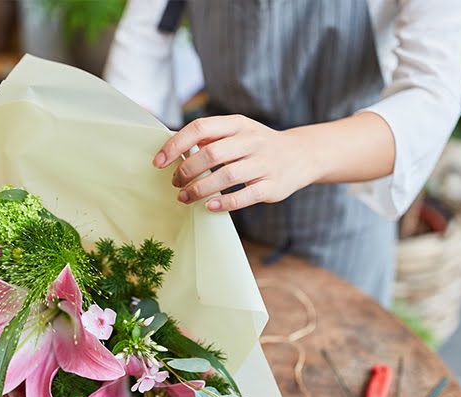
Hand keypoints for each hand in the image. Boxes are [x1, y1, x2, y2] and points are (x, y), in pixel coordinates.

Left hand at [153, 115, 319, 211]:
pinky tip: (210, 207)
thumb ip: (209, 138)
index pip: (200, 128)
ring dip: (200, 189)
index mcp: (237, 124)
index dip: (176, 145)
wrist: (301, 155)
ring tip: (185, 197)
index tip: (159, 162)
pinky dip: (225, 203)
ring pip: (226, 176)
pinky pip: (245, 196)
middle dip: (187, 171)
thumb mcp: (236, 132)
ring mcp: (264, 163)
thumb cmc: (257, 145)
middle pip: (212, 154)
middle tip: (175, 183)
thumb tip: (173, 149)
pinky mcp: (273, 186)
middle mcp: (252, 140)